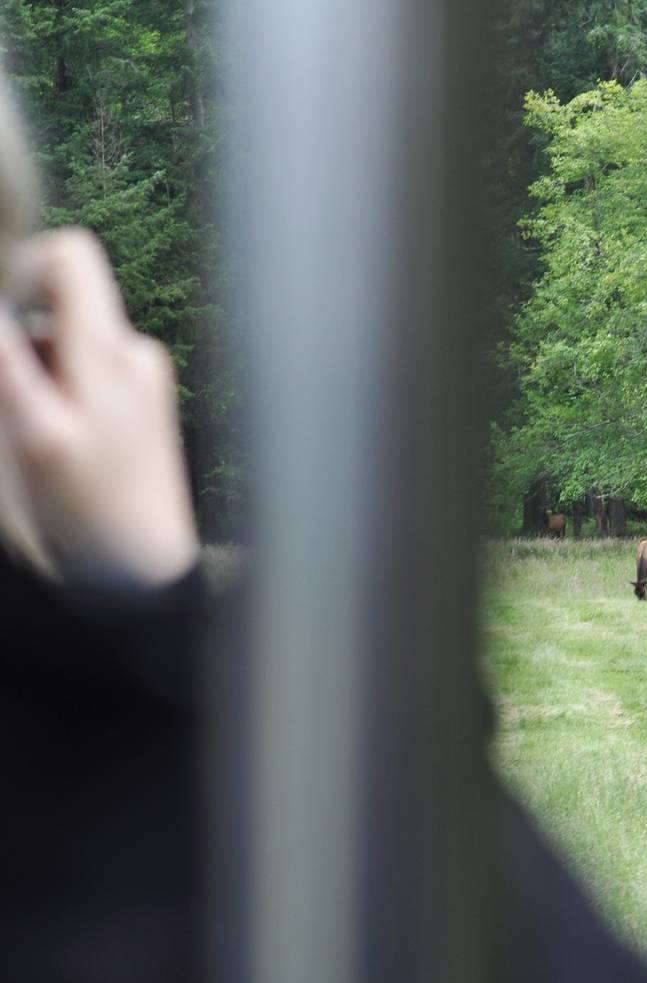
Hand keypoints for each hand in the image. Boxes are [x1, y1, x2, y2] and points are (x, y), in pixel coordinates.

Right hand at [0, 228, 198, 586]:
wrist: (144, 573)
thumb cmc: (91, 512)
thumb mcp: (34, 435)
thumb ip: (9, 363)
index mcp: (112, 351)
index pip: (73, 256)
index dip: (22, 267)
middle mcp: (135, 355)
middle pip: (63, 299)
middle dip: (22, 336)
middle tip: (15, 404)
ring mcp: (142, 380)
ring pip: (68, 341)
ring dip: (37, 370)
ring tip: (36, 435)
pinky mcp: (139, 406)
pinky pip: (84, 373)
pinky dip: (57, 392)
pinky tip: (58, 444)